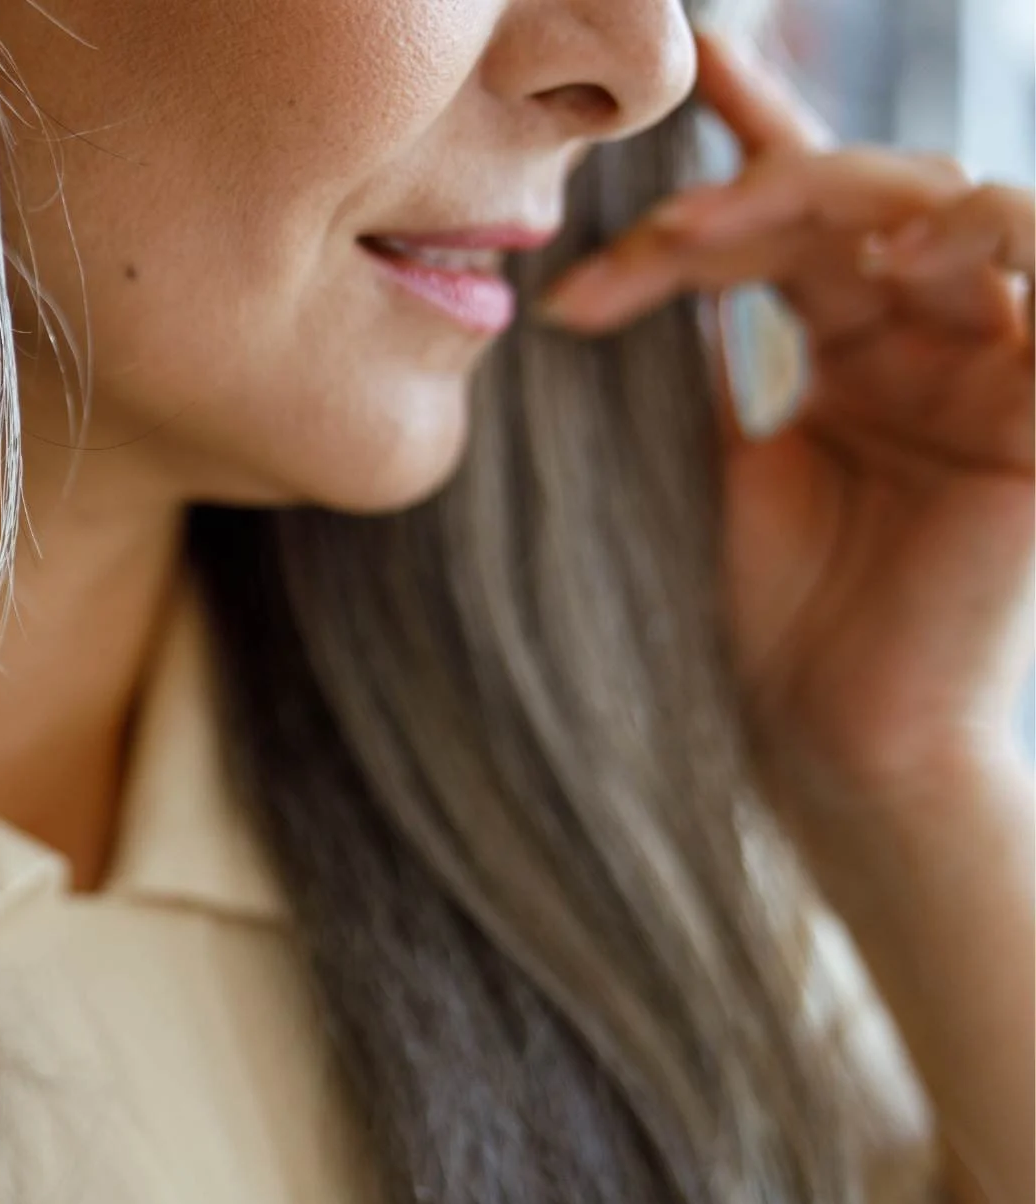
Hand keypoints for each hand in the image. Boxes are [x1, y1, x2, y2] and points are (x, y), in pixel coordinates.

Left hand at [534, 26, 1032, 852]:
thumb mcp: (697, 464)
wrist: (827, 748)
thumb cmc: (759, 629)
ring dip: (835, 199)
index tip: (679, 70)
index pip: (799, 210)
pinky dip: (982, 235)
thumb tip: (593, 264)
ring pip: (945, 208)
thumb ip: (687, 357)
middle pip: (852, 199)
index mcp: (848, 344)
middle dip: (741, 196)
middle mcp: (927, 336)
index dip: (746, 133)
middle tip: (645, 239)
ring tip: (731, 231)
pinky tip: (892, 250)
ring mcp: (994, 363)